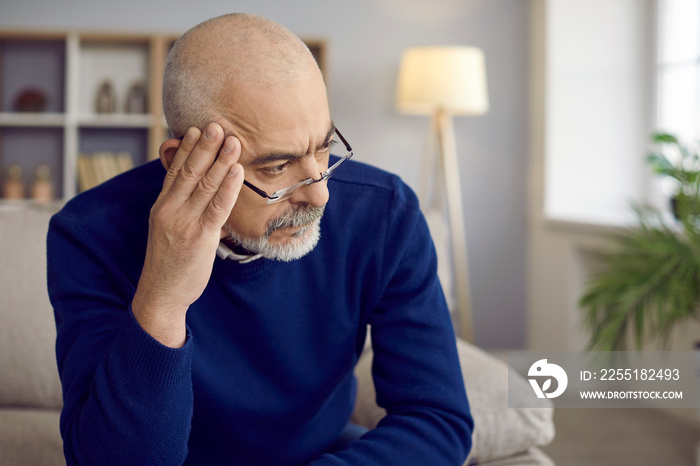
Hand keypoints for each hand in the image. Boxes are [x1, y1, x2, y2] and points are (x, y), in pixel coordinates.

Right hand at [132, 122, 243, 346]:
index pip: (175, 170)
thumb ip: (183, 208)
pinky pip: (217, 207)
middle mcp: (170, 210)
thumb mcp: (169, 229)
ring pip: (204, 185)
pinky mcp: (199, 238)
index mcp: (162, 206)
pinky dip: (228, 187)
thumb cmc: (169, 262)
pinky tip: (237, 171)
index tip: (197, 128)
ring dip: (221, 160)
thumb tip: (202, 191)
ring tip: (233, 140)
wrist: (161, 294)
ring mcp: (184, 223)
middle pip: (189, 171)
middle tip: (217, 124)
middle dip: (205, 146)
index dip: (187, 148)